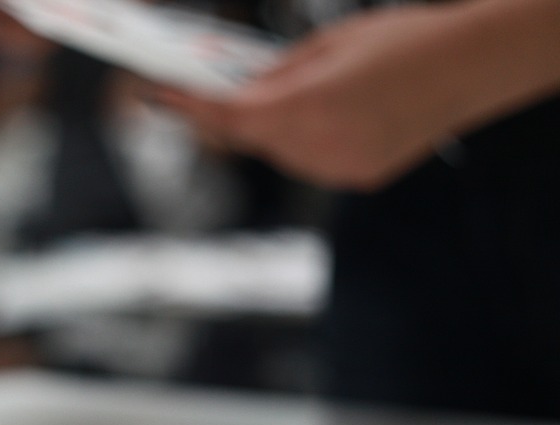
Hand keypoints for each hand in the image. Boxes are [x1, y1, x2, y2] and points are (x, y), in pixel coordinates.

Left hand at [155, 0, 559, 189]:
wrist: (470, 67)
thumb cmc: (401, 42)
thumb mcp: (326, 46)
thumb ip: (276, 75)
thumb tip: (241, 91)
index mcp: (305, 109)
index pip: (228, 117)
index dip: (188, 109)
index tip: (158, 98)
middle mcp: (316, 149)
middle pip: (251, 139)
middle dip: (233, 116)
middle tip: (215, 90)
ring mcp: (337, 171)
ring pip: (281, 153)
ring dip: (275, 129)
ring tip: (303, 94)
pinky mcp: (356, 179)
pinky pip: (313, 162)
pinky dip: (308, 141)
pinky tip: (335, 115)